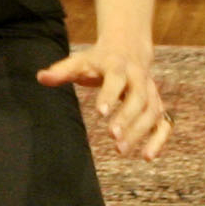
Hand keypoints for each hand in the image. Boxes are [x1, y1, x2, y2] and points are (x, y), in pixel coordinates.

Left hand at [37, 37, 171, 158]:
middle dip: (127, 117)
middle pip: (139, 98)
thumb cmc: (98, 60)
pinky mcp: (157, 104)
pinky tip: (147, 157)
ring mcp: (151, 92)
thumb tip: (40, 77)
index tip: (100, 113)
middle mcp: (139, 78)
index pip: (116, 79)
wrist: (127, 48)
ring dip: (140, 132)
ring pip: (152, 112)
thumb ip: (62, 71)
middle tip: (113, 137)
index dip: (109, 95)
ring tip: (121, 150)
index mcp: (118, 65)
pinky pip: (164, 123)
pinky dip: (159, 139)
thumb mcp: (80, 61)